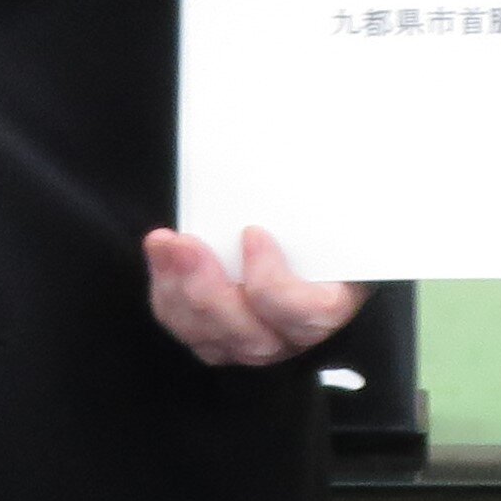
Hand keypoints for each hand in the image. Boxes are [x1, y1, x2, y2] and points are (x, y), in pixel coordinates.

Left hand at [145, 226, 367, 366]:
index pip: (310, 314)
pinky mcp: (220, 334)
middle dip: (210, 291)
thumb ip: (330, 204)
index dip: (275, 284)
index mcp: (337, 300)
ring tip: (165, 245)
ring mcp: (256, 340)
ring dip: (180, 289)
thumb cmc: (329, 224)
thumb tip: (333, 159)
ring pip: (212, 337)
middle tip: (187, 246)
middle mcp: (296, 334)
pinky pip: (187, 326)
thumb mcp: (338, 211)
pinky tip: (162, 254)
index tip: (253, 234)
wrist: (311, 231)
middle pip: (252, 336)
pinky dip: (168, 291)